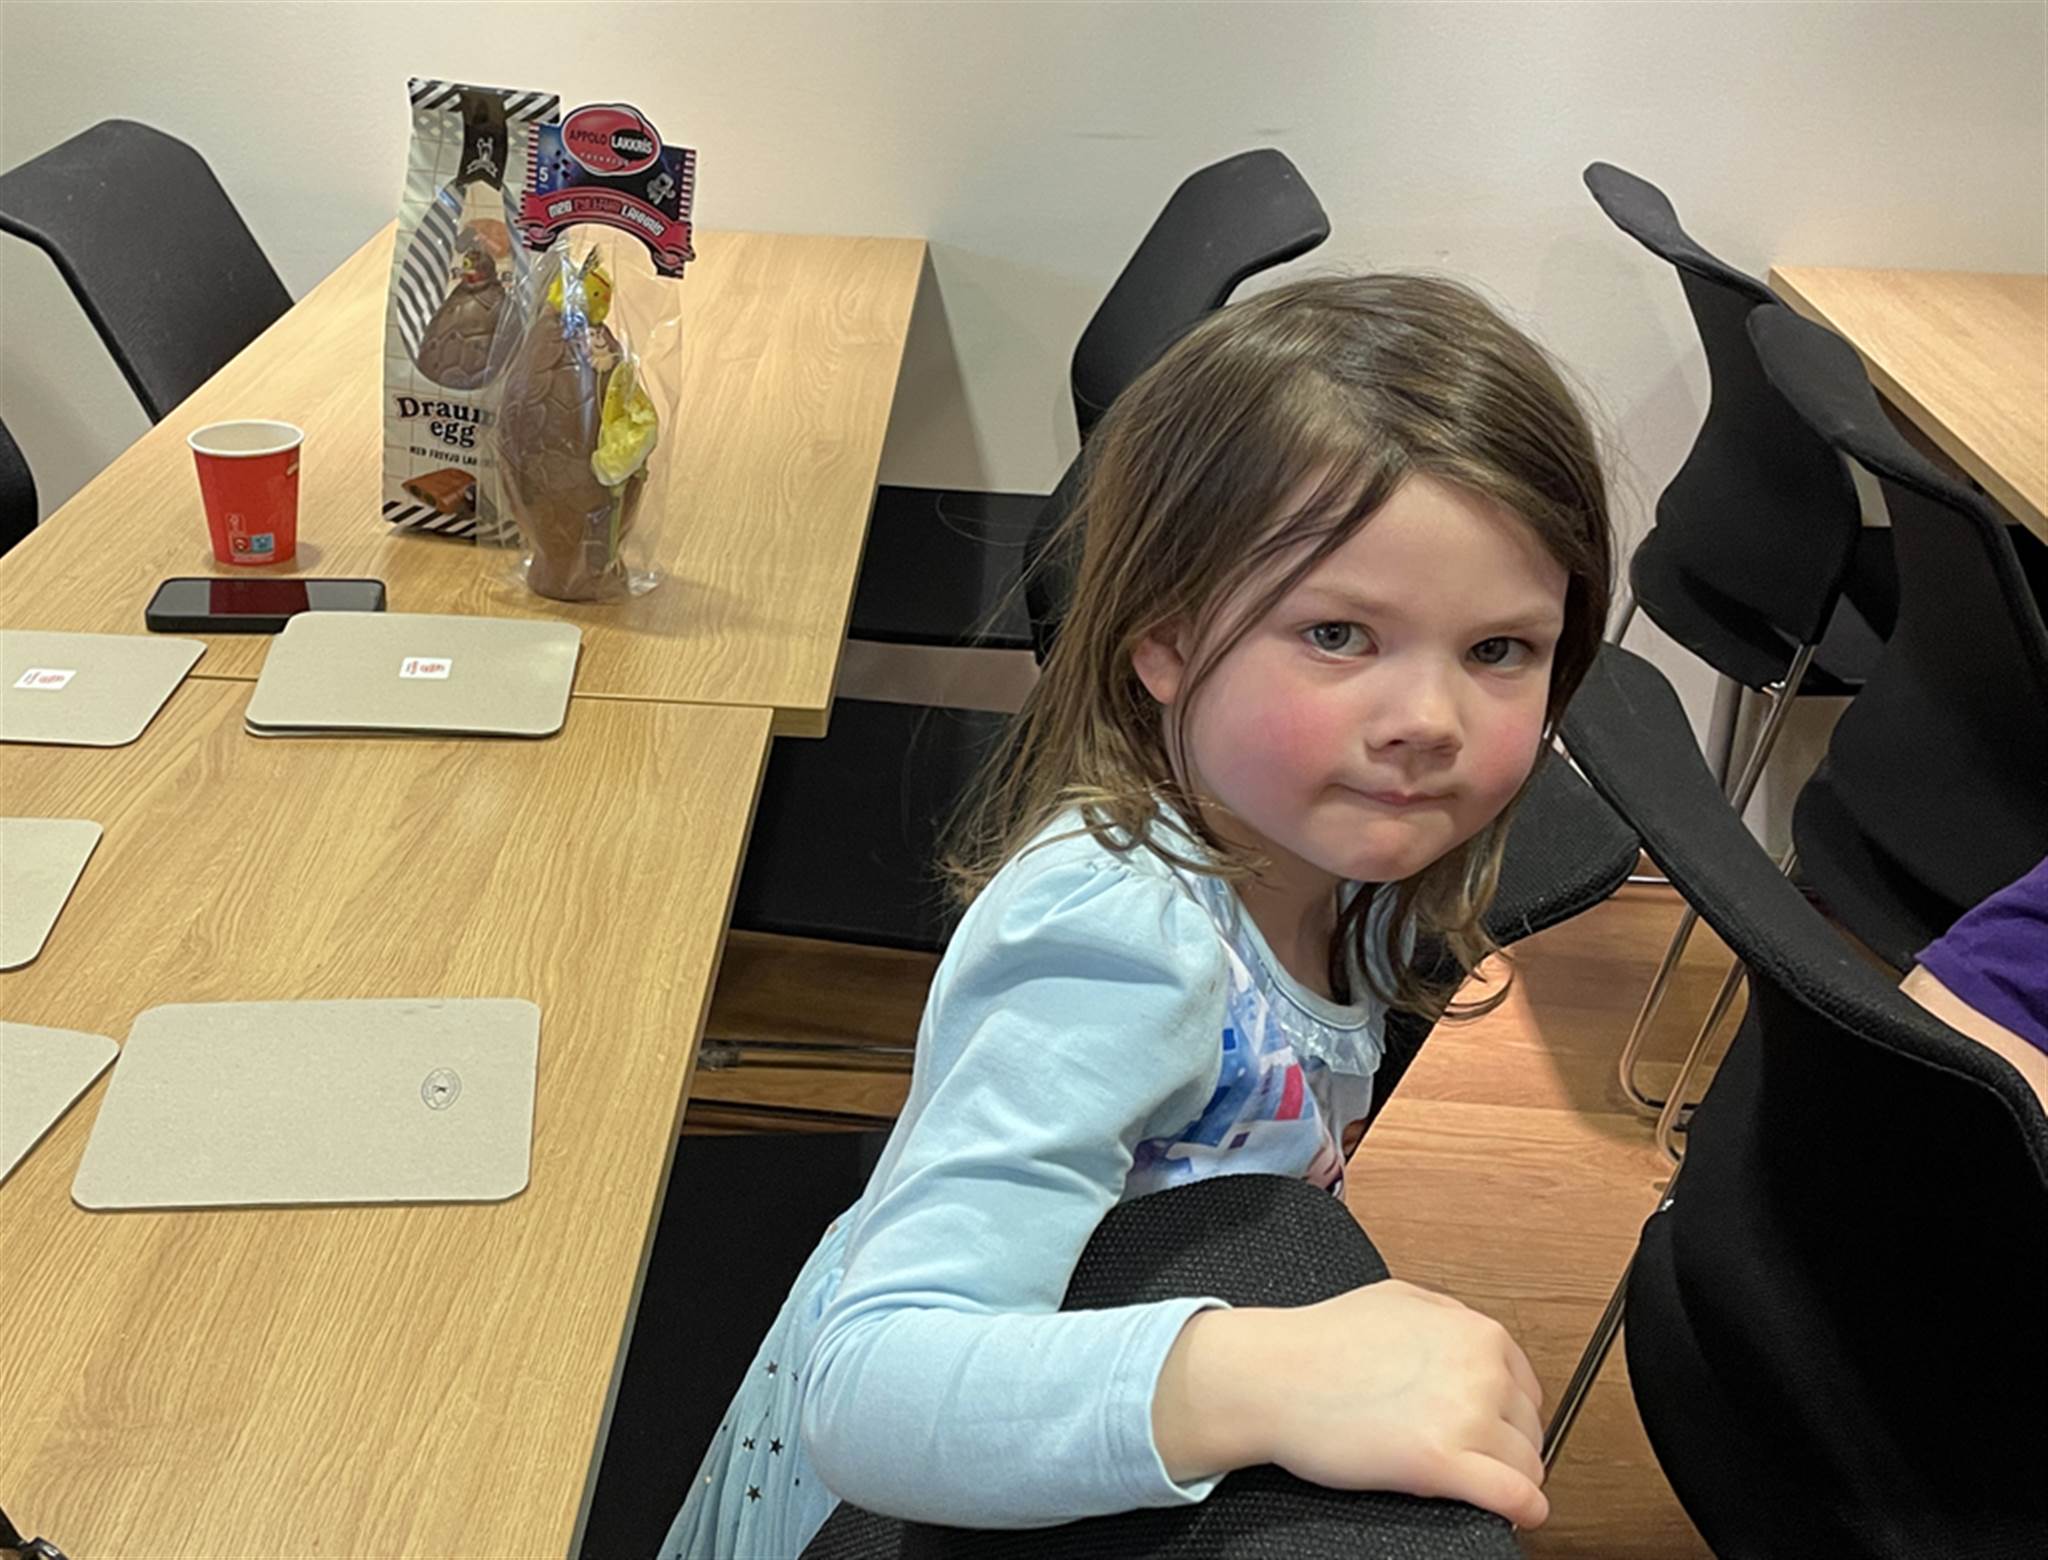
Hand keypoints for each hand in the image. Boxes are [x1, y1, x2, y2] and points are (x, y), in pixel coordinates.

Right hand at [1154, 1281, 1548, 1528]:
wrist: (1272, 1376)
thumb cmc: (1321, 1339)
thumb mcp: (1399, 1299)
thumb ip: (1448, 1317)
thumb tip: (1476, 1348)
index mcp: (1475, 1332)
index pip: (1528, 1388)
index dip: (1509, 1414)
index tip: (1493, 1430)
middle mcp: (1480, 1370)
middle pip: (1529, 1428)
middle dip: (1507, 1446)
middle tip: (1473, 1455)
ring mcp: (1464, 1416)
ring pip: (1527, 1466)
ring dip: (1511, 1479)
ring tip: (1482, 1485)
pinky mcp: (1441, 1462)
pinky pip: (1515, 1497)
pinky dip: (1523, 1510)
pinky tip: (1516, 1514)